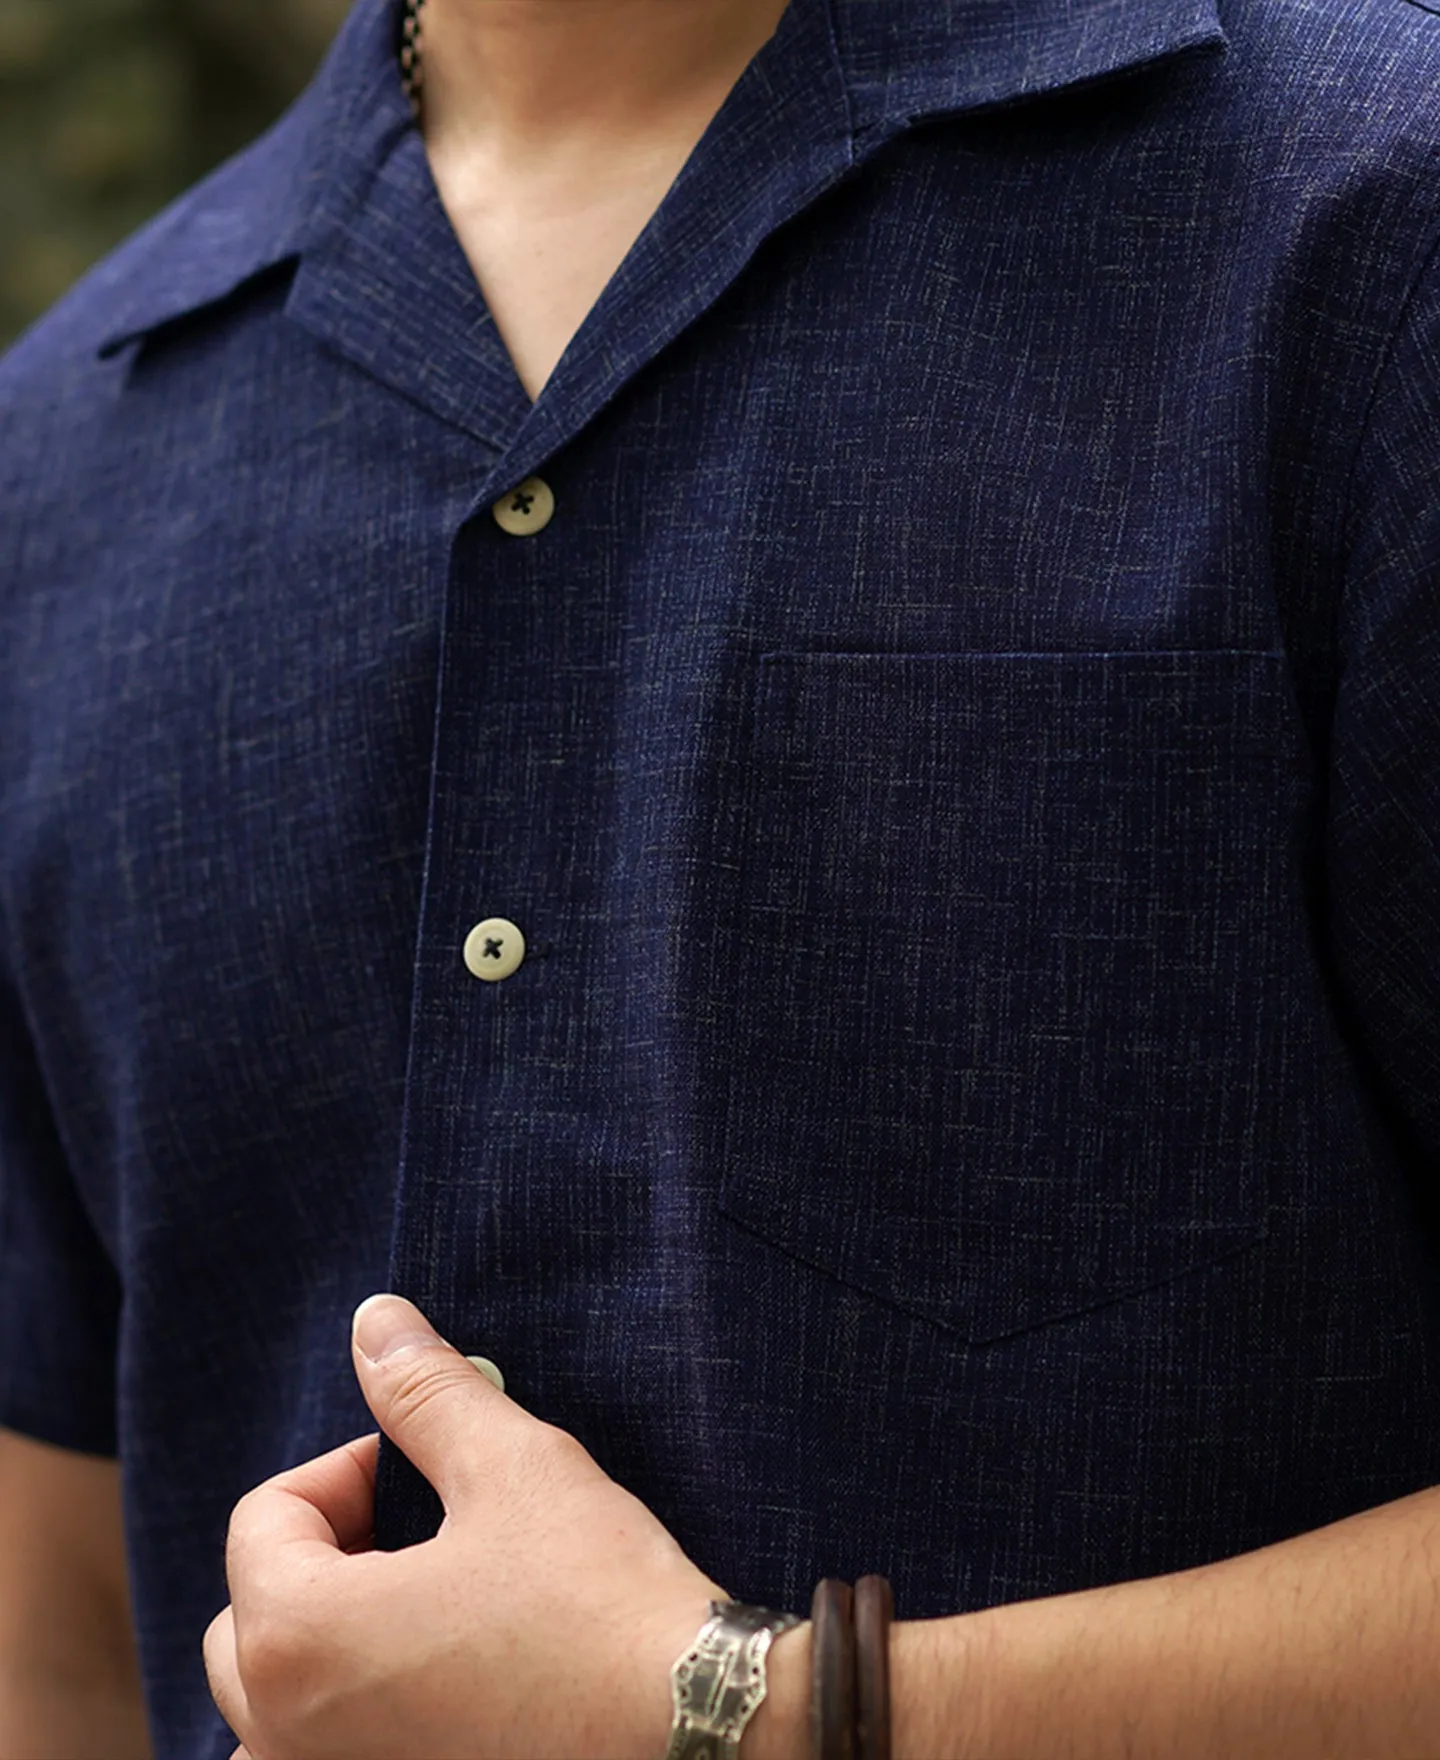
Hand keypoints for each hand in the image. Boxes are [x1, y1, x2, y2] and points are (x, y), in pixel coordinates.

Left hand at [203, 1295, 725, 1759]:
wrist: (690, 1727)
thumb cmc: (597, 1601)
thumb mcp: (510, 1467)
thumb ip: (424, 1393)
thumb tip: (374, 1322)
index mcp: (298, 1636)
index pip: (262, 1521)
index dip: (345, 1470)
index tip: (423, 1464)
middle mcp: (285, 1736)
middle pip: (250, 1619)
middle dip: (322, 1555)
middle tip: (419, 1530)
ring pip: (273, 1710)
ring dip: (319, 1652)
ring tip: (415, 1615)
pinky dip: (347, 1723)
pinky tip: (432, 1692)